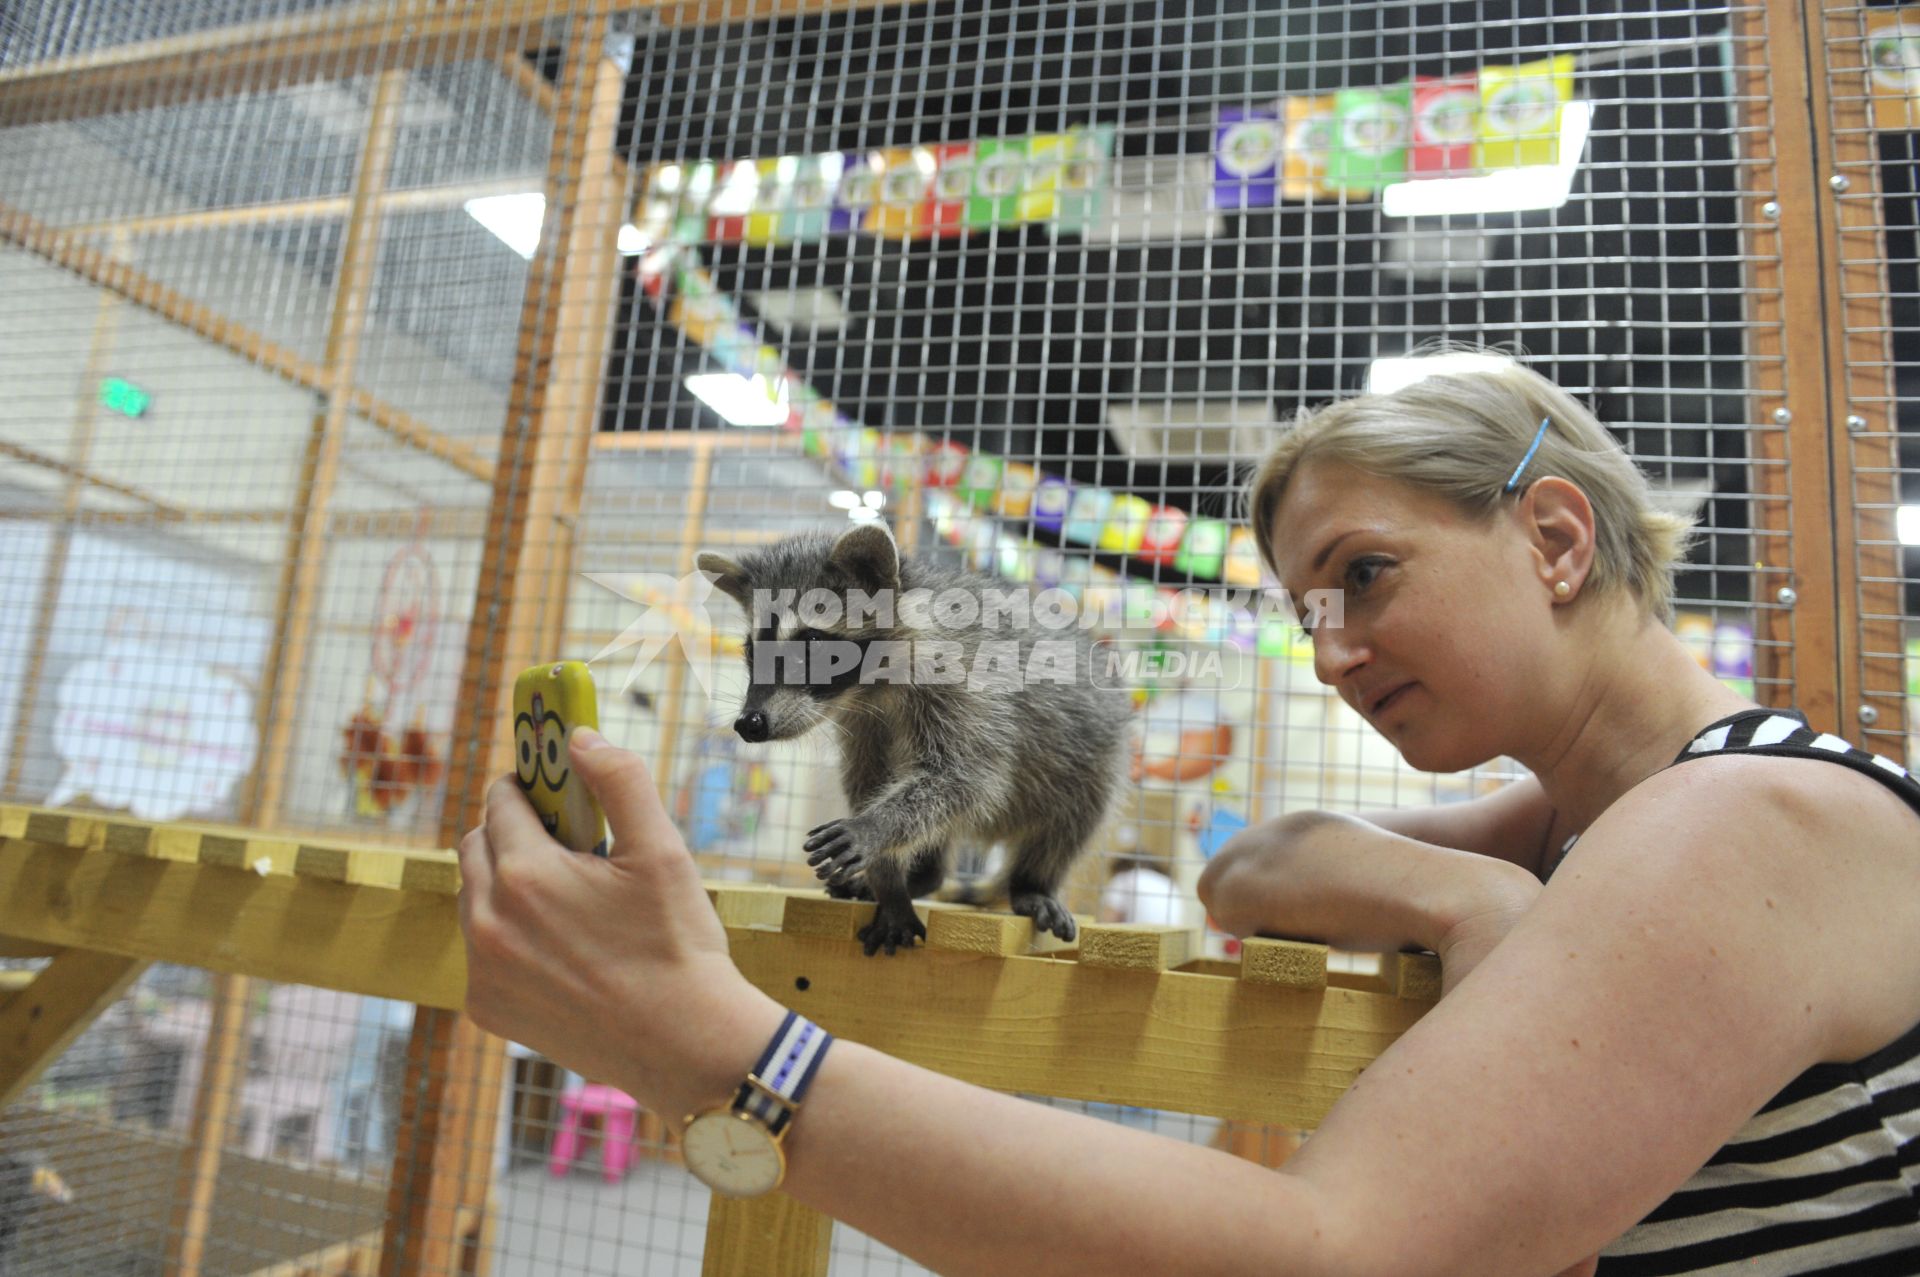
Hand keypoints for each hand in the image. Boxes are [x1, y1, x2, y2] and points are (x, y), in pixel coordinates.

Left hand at [456, 728, 785, 1121]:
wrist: (685, 1046)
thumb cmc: (679, 947)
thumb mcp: (662, 850)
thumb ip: (619, 780)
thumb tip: (580, 737)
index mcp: (525, 875)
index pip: (501, 800)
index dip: (529, 786)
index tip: (556, 793)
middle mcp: (487, 922)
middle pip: (477, 845)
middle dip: (513, 834)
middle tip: (568, 846)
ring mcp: (483, 971)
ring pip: (474, 899)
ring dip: (508, 885)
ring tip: (571, 900)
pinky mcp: (487, 1010)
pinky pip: (483, 951)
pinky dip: (510, 938)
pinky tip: (564, 950)